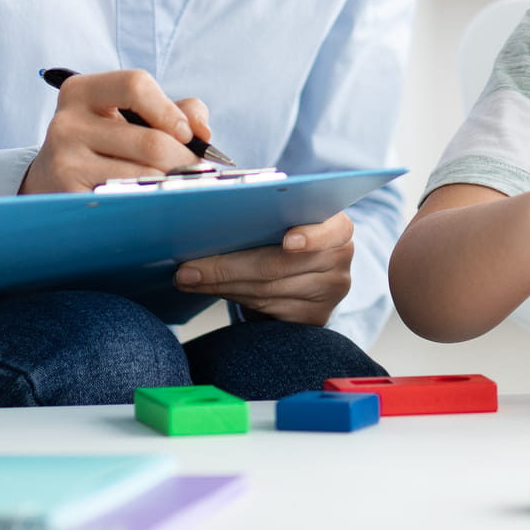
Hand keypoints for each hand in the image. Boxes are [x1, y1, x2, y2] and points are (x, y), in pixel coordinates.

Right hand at [20, 69, 211, 193]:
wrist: (50, 182)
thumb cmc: (103, 145)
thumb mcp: (129, 116)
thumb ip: (174, 110)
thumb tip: (203, 132)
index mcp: (82, 91)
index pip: (136, 85)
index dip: (170, 110)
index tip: (188, 135)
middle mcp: (67, 123)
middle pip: (150, 142)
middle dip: (184, 160)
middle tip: (196, 173)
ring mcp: (64, 161)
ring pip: (144, 175)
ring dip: (169, 184)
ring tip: (174, 187)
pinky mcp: (68, 196)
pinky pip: (127, 200)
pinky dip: (148, 203)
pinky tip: (151, 204)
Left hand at [174, 212, 355, 324]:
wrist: (302, 265)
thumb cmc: (285, 230)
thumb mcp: (284, 215)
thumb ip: (264, 211)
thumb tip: (206, 214)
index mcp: (338, 227)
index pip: (332, 230)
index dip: (311, 236)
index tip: (287, 242)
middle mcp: (340, 260)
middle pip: (280, 265)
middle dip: (228, 266)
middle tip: (189, 268)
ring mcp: (330, 293)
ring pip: (267, 291)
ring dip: (223, 285)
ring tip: (189, 278)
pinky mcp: (315, 318)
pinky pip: (267, 310)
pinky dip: (235, 298)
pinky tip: (213, 289)